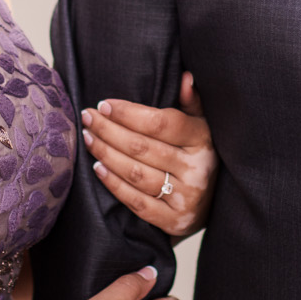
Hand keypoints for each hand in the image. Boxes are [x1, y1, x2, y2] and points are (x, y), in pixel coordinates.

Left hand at [80, 72, 214, 237]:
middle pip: (142, 147)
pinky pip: (136, 201)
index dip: (129, 113)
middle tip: (88, 117)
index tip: (104, 105)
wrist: (212, 205)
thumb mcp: (201, 127)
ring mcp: (185, 198)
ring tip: (88, 138)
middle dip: (109, 130)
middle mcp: (196, 170)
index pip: (161, 123)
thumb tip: (186, 77)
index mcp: (203, 141)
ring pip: (136, 173)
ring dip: (106, 154)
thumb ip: (192, 102)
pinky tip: (97, 168)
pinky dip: (113, 184)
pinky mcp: (172, 221)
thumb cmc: (198, 156)